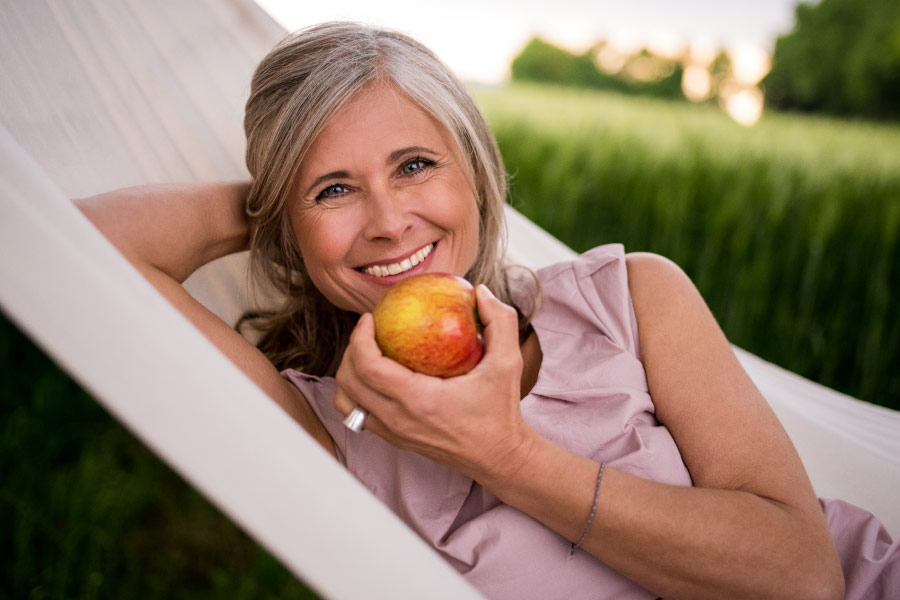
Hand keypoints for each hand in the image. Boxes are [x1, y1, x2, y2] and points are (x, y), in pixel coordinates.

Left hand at [333, 285, 534, 480]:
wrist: (498, 456)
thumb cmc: (501, 411)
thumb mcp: (508, 362)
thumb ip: (499, 321)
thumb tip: (480, 291)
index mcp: (419, 400)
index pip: (368, 367)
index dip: (359, 338)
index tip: (370, 319)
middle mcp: (399, 420)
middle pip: (349, 382)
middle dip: (350, 350)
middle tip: (368, 331)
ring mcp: (393, 433)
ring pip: (346, 402)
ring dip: (349, 374)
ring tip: (366, 354)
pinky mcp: (394, 440)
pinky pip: (359, 414)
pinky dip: (358, 392)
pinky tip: (378, 376)